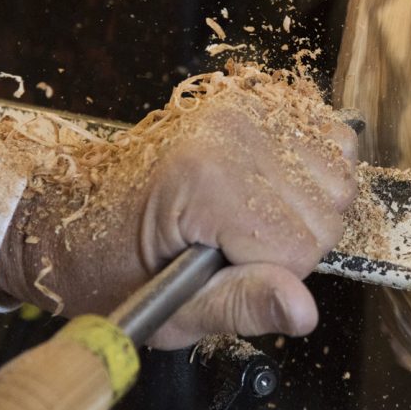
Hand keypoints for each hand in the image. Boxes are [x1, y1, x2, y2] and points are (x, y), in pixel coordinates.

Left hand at [0, 73, 357, 347]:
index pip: (301, 250)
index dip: (270, 275)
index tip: (223, 270)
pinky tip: (272, 185)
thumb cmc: (111, 264)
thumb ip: (242, 306)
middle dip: (293, 241)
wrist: (71, 211)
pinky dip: (314, 166)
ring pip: (339, 175)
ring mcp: (246, 108)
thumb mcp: (169, 310)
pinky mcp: (255, 98)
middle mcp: (232, 132)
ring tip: (251, 215)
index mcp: (206, 184)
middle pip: (328, 210)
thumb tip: (304, 311)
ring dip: (308, 205)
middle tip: (233, 244)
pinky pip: (330, 135)